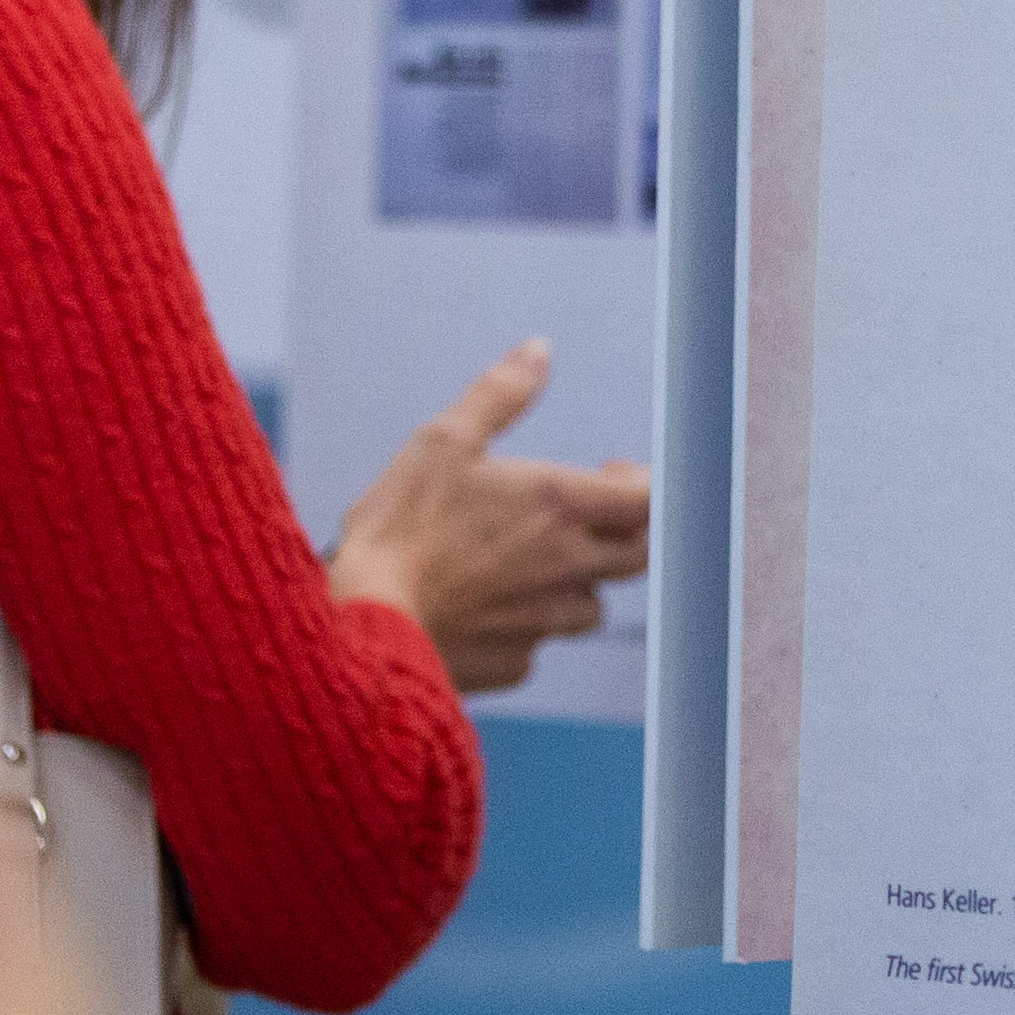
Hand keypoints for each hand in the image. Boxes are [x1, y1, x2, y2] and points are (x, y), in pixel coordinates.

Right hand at [328, 338, 654, 693]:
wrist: (365, 622)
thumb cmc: (402, 525)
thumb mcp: (444, 441)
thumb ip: (500, 394)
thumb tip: (539, 351)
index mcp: (561, 506)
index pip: (649, 501)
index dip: (642, 485)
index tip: (613, 473)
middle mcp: (568, 567)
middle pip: (636, 556)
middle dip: (622, 532)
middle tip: (585, 513)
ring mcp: (545, 622)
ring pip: (590, 605)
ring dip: (575, 582)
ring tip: (531, 562)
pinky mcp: (516, 664)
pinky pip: (537, 644)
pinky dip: (523, 625)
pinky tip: (483, 610)